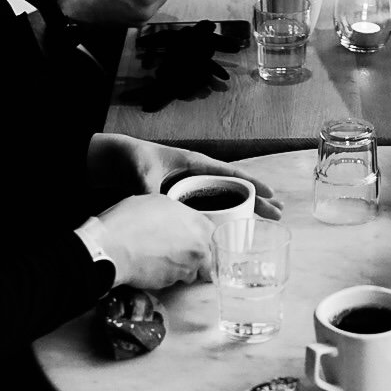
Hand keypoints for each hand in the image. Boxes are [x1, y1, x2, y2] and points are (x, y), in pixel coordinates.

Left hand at [87, 134, 281, 217]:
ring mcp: (189, 187)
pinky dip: (220, 217)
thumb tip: (162, 213)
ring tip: (262, 221)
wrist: (112, 161)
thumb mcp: (144, 174)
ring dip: (241, 209)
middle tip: (277, 213)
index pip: (230, 173)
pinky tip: (228, 231)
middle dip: (255, 199)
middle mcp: (197, 175)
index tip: (271, 194)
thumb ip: (154, 192)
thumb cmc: (132, 159)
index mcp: (195, 163)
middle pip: (232, 188)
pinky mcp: (180, 198)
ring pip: (222, 199)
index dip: (252, 183)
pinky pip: (205, 208)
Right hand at [89, 194, 213, 290]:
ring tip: (162, 257)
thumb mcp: (158, 202)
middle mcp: (197, 249)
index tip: (197, 239)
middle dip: (197, 257)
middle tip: (180, 251)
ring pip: (190, 272)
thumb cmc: (131, 220)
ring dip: (181, 268)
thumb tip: (177, 220)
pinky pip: (172, 280)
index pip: (213, 235)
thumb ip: (177, 214)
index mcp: (198, 225)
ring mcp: (183, 269)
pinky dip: (165, 276)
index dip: (204, 237)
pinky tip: (151, 266)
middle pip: (207, 257)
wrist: (111, 248)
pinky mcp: (168, 284)